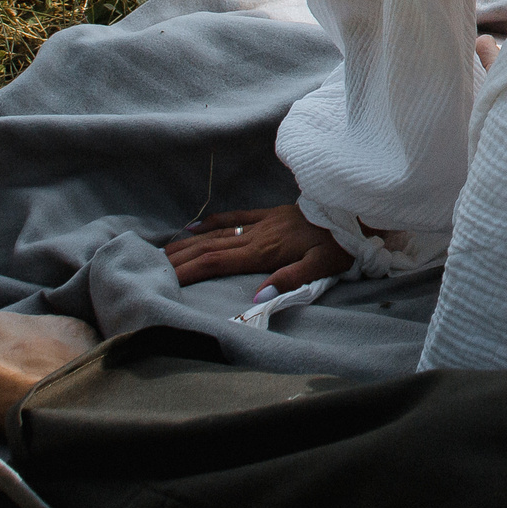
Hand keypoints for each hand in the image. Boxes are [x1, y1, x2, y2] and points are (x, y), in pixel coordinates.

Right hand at [164, 204, 349, 293]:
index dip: (191, 270)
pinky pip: (235, 216)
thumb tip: (255, 298)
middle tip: (151, 267)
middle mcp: (257, 235)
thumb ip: (290, 280)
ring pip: (217, 233)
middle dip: (180, 258)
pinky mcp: (269, 214)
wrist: (354, 209)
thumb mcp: (322, 267)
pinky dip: (212, 221)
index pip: (218, 262)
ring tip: (163, 251)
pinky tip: (195, 226)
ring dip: (189, 242)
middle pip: (210, 248)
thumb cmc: (341, 243)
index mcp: (265, 252)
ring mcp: (261, 222)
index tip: (167, 278)